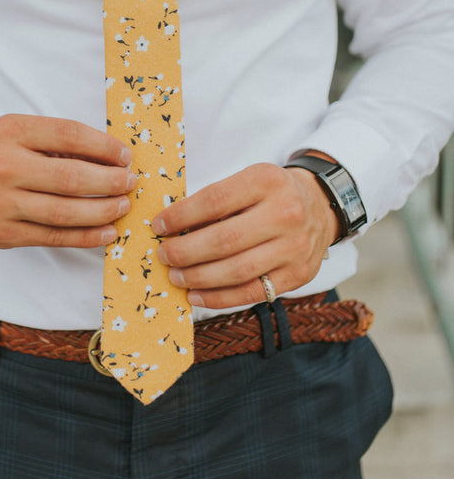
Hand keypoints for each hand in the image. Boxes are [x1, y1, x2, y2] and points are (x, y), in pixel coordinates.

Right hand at [0, 114, 134, 248]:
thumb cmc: (4, 152)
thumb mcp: (25, 132)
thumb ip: (63, 142)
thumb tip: (116, 160)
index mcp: (11, 131)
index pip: (68, 135)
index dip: (104, 146)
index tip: (126, 156)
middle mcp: (1, 167)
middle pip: (69, 177)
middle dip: (109, 181)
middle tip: (130, 182)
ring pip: (64, 212)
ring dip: (103, 210)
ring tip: (123, 205)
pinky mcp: (3, 233)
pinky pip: (54, 237)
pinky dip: (86, 236)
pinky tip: (107, 230)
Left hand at [151, 162, 338, 308]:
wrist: (321, 205)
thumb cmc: (272, 192)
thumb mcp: (249, 180)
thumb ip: (217, 201)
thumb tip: (170, 227)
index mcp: (267, 181)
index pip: (214, 201)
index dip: (181, 217)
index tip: (158, 226)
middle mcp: (286, 213)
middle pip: (224, 240)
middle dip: (185, 252)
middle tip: (164, 255)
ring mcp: (295, 247)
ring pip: (237, 270)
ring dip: (198, 277)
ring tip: (176, 276)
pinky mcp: (299, 275)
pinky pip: (252, 292)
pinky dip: (219, 298)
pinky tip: (196, 295)